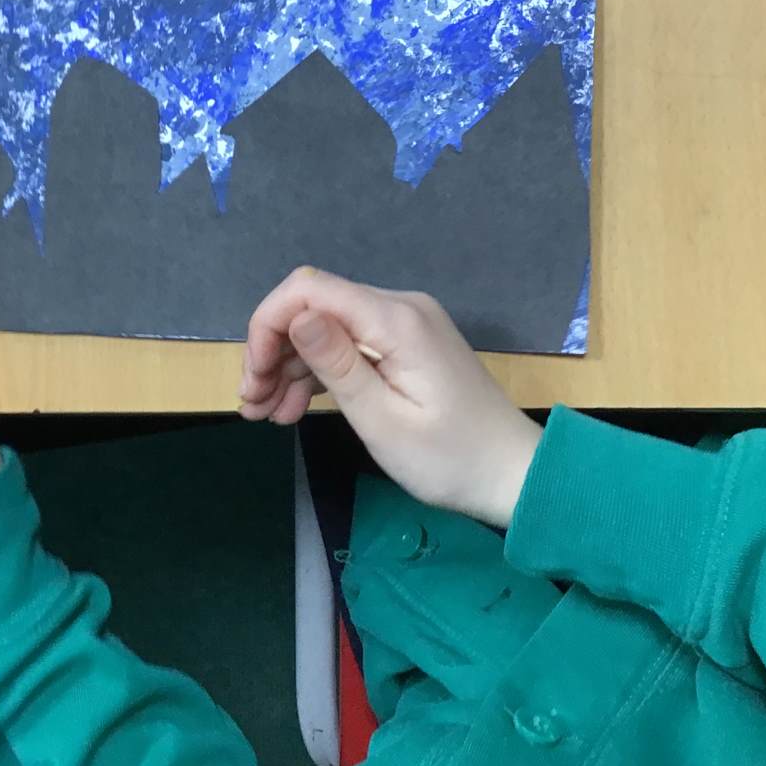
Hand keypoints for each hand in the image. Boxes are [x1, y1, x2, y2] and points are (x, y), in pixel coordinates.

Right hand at [238, 267, 540, 527]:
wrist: (513, 474)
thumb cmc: (450, 458)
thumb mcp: (383, 421)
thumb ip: (337, 365)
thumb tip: (295, 316)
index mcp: (395, 320)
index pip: (309, 291)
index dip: (268, 325)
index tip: (253, 376)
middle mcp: (399, 308)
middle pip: (314, 308)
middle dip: (273, 351)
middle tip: (252, 405)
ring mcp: (404, 325)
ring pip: (326, 328)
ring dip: (290, 367)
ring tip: (266, 415)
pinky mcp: (405, 346)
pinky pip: (349, 345)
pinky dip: (319, 372)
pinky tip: (294, 408)